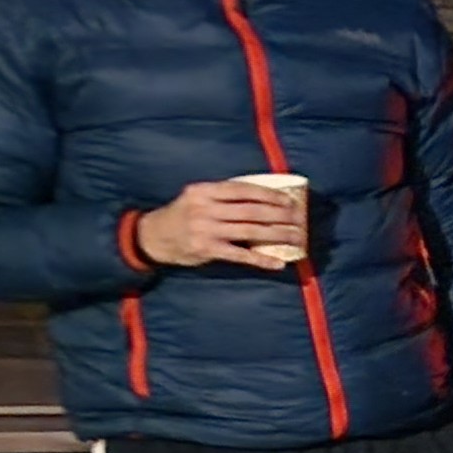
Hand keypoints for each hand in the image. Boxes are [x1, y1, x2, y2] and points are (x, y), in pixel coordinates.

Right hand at [137, 180, 302, 270]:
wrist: (153, 237)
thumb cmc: (183, 215)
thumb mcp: (197, 197)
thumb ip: (224, 196)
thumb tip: (264, 198)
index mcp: (204, 191)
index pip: (243, 189)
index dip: (269, 194)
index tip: (289, 200)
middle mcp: (205, 209)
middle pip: (251, 211)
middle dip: (280, 215)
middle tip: (300, 219)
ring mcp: (206, 230)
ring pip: (250, 232)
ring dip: (277, 234)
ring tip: (297, 237)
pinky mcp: (207, 250)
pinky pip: (240, 255)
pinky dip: (261, 259)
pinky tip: (278, 262)